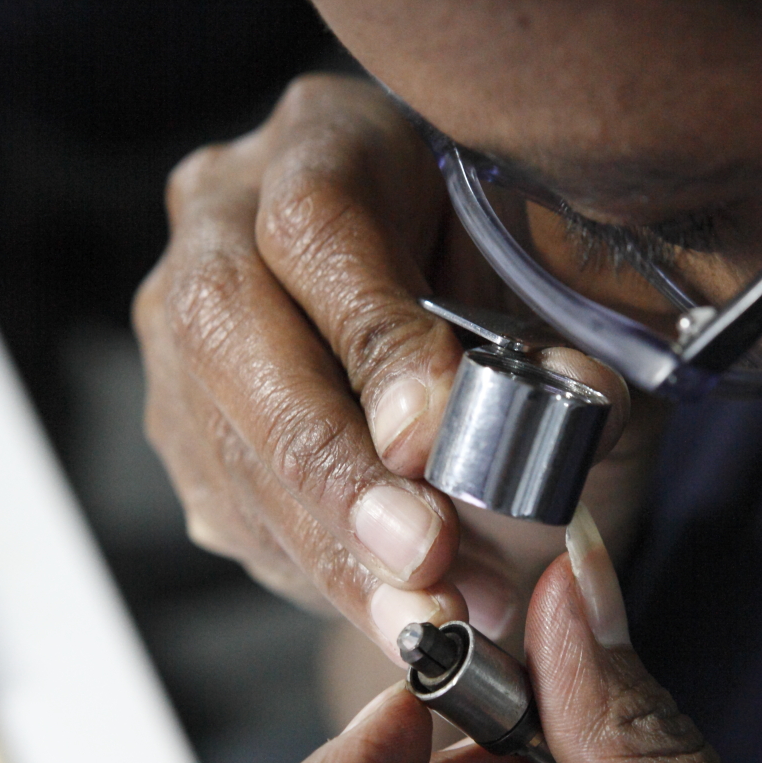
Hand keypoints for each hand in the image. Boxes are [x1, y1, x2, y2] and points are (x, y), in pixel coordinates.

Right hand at [133, 74, 643, 659]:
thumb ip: (578, 343)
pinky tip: (393, 615)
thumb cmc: (529, 299)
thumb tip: (573, 396)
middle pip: (230, 334)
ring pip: (227, 442)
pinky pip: (232, 510)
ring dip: (332, 550)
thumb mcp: (576, 301)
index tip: (437, 437)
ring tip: (432, 620)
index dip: (373, 336)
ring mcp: (183, 330)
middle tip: (424, 557)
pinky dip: (320, 575)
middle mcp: (222, 222)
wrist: (461, 351)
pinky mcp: (185, 429)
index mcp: (325, 141)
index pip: (316, 226)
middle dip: (333, 465)